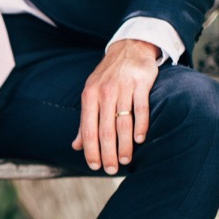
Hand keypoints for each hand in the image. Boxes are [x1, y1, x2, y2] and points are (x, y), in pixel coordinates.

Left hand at [73, 39, 158, 173]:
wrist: (129, 48)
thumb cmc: (108, 78)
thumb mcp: (91, 95)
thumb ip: (85, 121)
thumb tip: (76, 146)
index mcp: (89, 97)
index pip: (88, 130)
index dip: (91, 150)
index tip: (95, 166)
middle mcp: (104, 92)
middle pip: (105, 130)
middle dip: (108, 153)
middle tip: (112, 170)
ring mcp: (124, 87)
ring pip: (123, 123)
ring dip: (125, 145)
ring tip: (126, 160)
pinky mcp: (142, 83)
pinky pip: (141, 108)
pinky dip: (141, 126)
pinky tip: (140, 140)